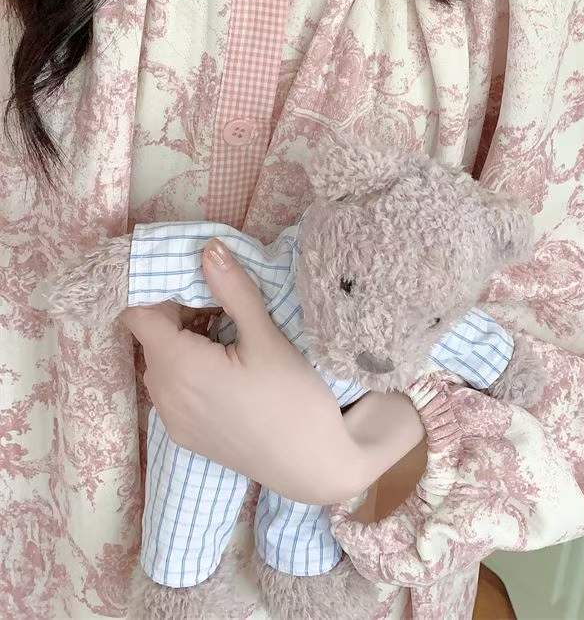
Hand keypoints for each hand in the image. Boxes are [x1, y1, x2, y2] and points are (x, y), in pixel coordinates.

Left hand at [120, 238, 366, 505]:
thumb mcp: (267, 337)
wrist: (313, 466)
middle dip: (178, 311)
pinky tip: (228, 366)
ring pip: (161, 363)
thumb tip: (207, 248)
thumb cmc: (294, 398)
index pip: (139, 315)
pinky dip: (188, 368)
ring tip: (229, 332)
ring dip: (184, 340)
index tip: (194, 276)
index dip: (159, 290)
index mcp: (178, 366)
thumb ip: (233, 290)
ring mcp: (173, 420)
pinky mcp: (186, 436)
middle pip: (150, 337)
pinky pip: (171, 389)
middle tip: (222, 299)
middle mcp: (164, 395)